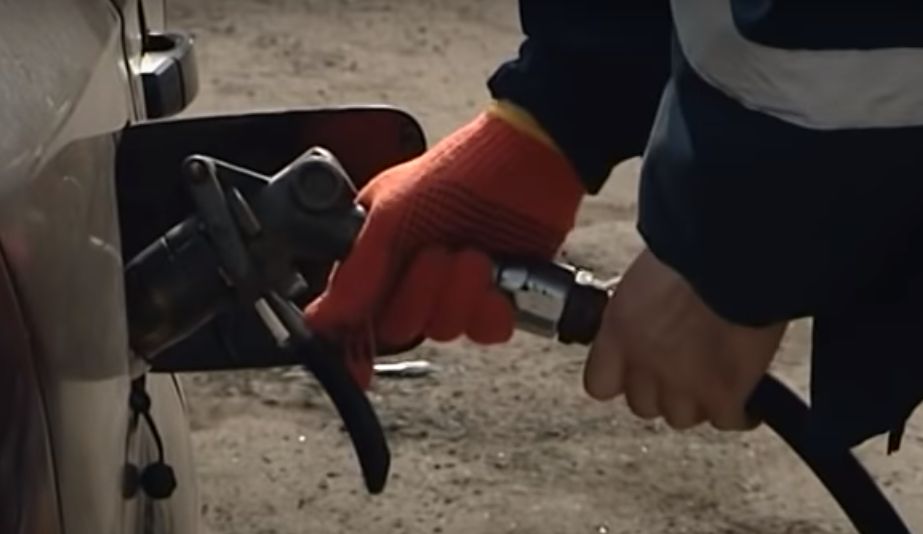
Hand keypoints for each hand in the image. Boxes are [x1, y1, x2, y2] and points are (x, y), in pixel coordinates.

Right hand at [305, 108, 583, 386]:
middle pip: (400, 327)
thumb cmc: (456, 169)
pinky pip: (484, 331)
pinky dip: (490, 308)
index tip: (356, 372)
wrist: (529, 158)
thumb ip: (357, 271)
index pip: (354, 313)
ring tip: (475, 252)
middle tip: (437, 252)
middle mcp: (411, 275)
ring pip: (444, 329)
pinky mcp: (496, 296)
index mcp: (377, 253)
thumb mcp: (392, 211)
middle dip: (420, 293)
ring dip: (460, 292)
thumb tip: (321, 319)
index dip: (352, 346)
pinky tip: (498, 278)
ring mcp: (454, 288)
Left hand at [583, 248, 786, 429]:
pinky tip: (750, 400)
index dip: (620, 381)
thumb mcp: (648, 276)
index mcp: (618, 331)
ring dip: (697, 402)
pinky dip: (740, 413)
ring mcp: (682, 385)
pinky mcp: (724, 395)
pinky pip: (728, 420)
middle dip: (661, 391)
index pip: (599, 384)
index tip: (635, 372)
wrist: (739, 257)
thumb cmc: (696, 249)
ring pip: (682, 417)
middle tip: (682, 371)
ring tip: (716, 380)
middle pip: (642, 405)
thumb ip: (641, 309)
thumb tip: (649, 315)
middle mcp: (643, 364)